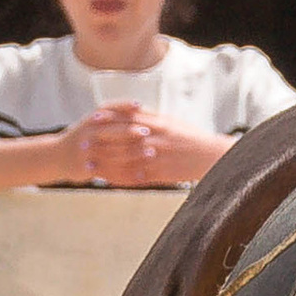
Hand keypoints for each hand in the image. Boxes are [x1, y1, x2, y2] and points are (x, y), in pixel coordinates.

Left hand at [75, 105, 222, 187]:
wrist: (213, 156)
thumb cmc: (195, 140)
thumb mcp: (174, 124)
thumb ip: (155, 120)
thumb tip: (138, 114)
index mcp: (159, 123)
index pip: (129, 118)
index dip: (109, 118)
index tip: (93, 119)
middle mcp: (155, 138)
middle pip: (121, 139)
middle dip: (100, 142)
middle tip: (81, 144)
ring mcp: (157, 157)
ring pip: (124, 159)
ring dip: (104, 163)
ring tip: (88, 165)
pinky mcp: (161, 173)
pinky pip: (136, 177)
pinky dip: (120, 179)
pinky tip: (108, 181)